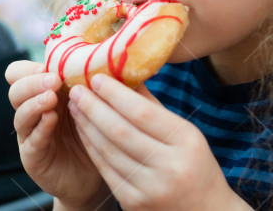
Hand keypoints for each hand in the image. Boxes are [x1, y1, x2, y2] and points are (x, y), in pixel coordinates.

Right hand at [5, 61, 113, 208]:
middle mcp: (33, 110)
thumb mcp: (97, 99)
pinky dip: (41, 129)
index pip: (20, 73)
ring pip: (21, 115)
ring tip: (51, 98)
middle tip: (53, 80)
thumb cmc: (100, 127)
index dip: (29, 68)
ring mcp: (31, 134)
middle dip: (32, 82)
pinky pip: (32, 141)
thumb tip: (113, 53)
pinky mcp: (34, 157)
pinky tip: (51, 120)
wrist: (101, 170)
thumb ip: (98, 78)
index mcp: (45, 91)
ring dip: (34, 103)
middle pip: (16, 90)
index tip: (50, 65)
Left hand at [67, 73, 251, 210]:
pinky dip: (92, 147)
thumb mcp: (187, 134)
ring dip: (87, 126)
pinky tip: (83, 130)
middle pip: (121, 131)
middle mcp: (169, 167)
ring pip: (109, 151)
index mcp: (187, 142)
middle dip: (94, 107)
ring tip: (75, 106)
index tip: (95, 78)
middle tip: (77, 89)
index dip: (115, 94)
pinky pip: (106, 170)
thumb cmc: (196, 166)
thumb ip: (155, 108)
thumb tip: (125, 75)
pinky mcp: (134, 203)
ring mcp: (150, 189)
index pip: (143, 113)